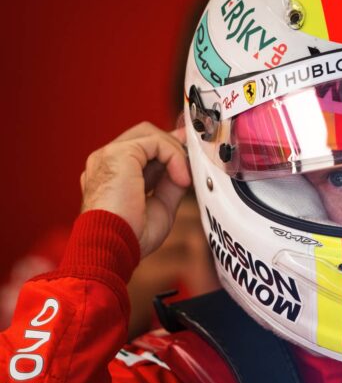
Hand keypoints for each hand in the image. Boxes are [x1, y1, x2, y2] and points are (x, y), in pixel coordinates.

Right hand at [80, 122, 191, 257]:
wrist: (112, 247)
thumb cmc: (131, 237)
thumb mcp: (160, 205)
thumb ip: (170, 184)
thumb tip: (185, 169)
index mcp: (112, 174)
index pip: (143, 149)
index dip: (169, 149)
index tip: (191, 153)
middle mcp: (106, 161)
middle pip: (145, 135)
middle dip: (173, 144)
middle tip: (193, 161)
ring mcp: (108, 155)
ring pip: (150, 134)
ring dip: (175, 152)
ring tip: (184, 178)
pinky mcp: (118, 154)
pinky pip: (155, 142)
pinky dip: (174, 157)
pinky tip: (181, 179)